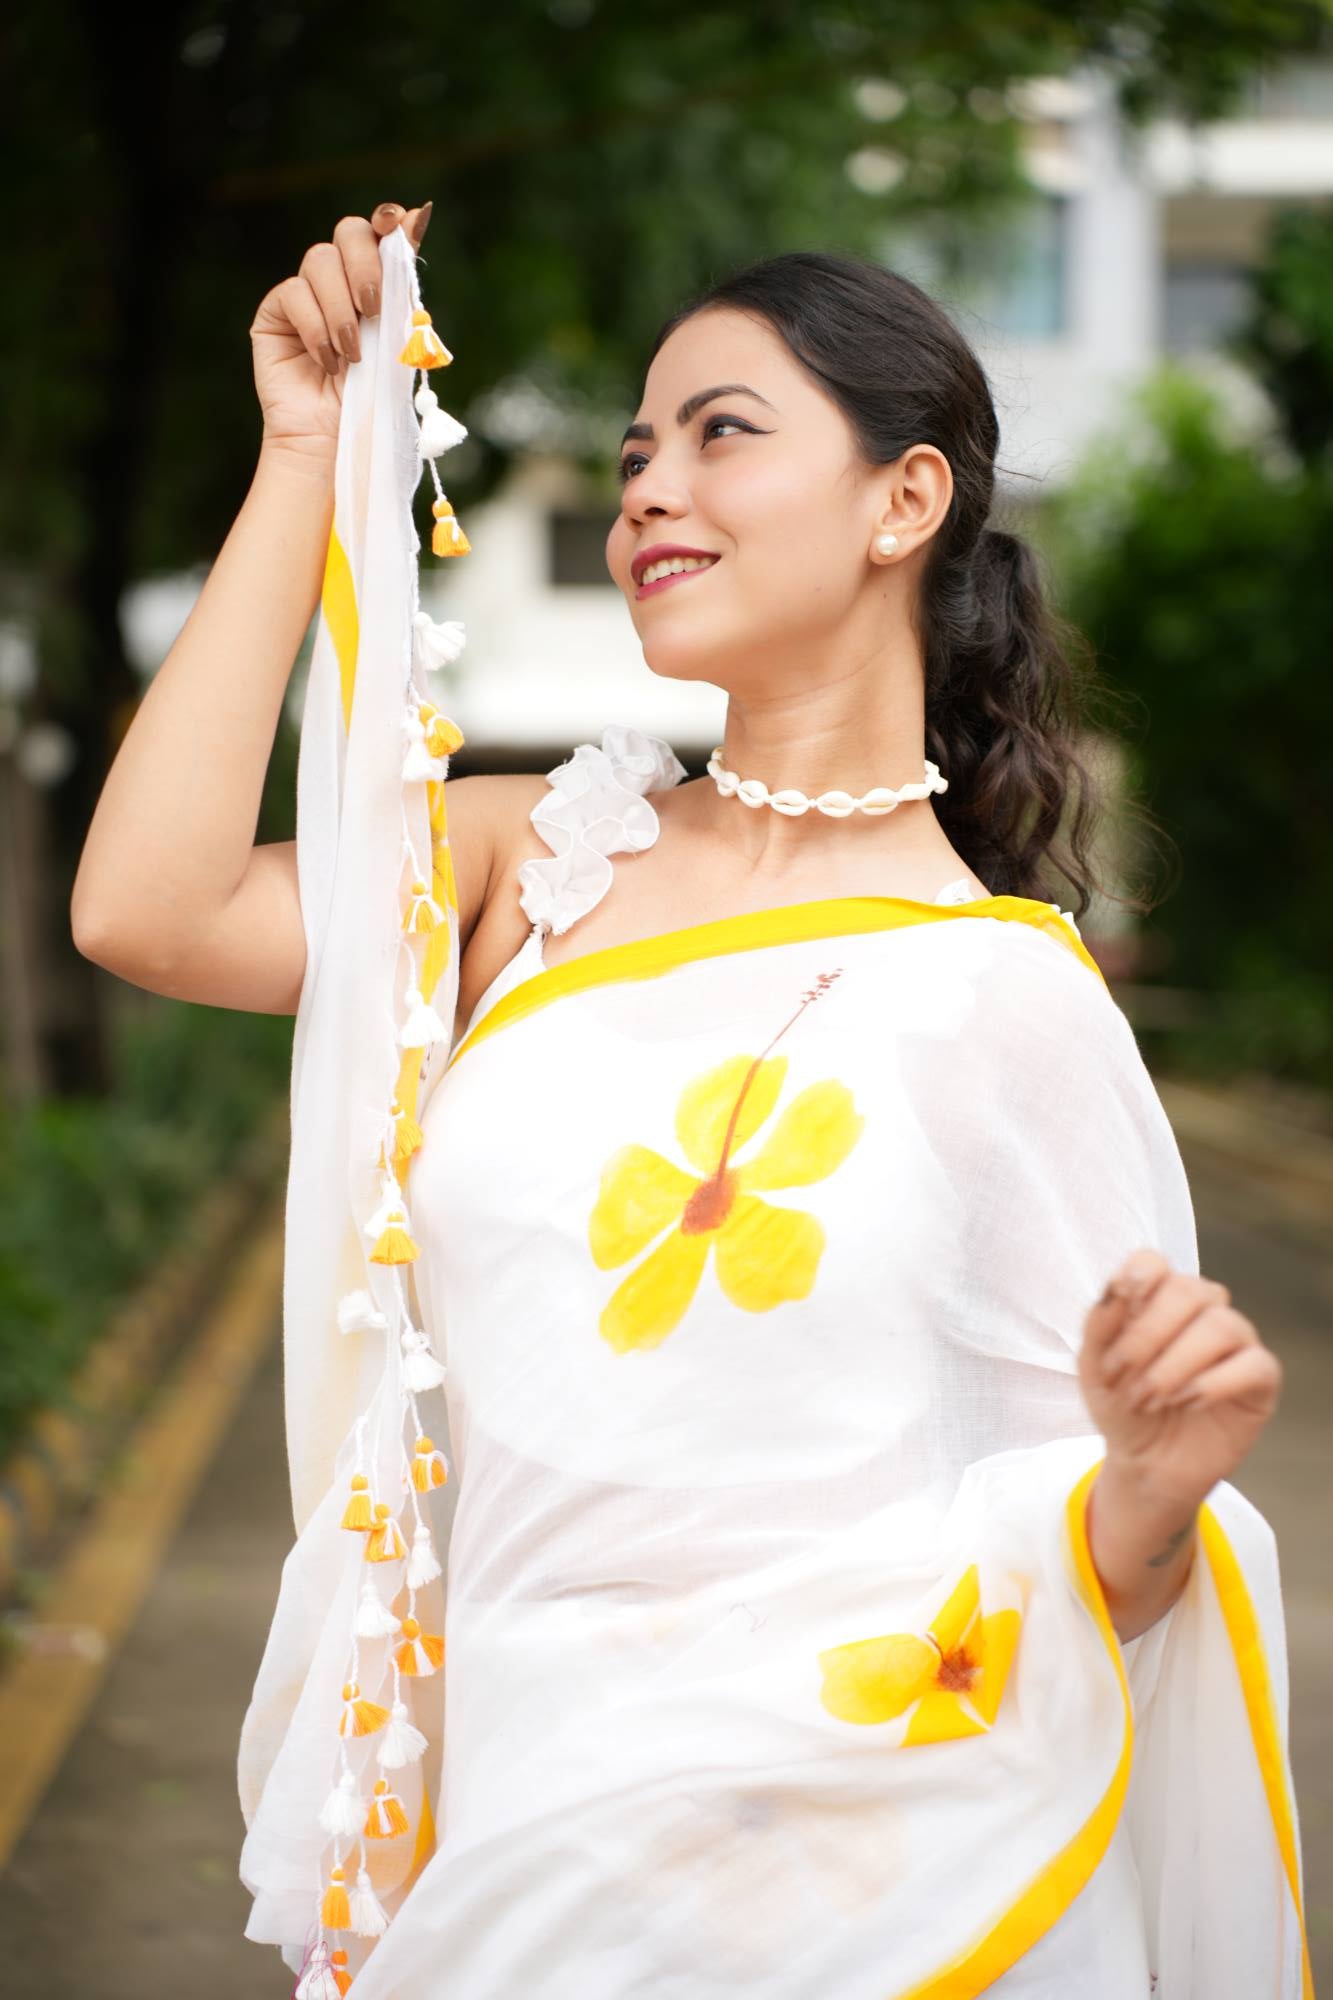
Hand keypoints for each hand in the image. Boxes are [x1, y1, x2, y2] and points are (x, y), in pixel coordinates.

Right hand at [250, 200, 431, 461]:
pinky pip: (294, 293)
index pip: (382, 234)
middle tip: (373, 308)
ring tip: (352, 356)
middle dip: (365, 264)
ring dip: (341, 310)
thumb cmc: (372, 402)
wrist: (335, 443)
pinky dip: (316, 328)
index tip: (401, 224)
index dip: (390, 220)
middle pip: (348, 232)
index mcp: (377, 285)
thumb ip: (404, 286)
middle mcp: (341, 282)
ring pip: (319, 260)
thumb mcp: (398, 342)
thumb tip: (417, 218)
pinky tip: (328, 362)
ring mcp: (307, 294)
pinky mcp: (276, 312)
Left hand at [1078, 1248, 1282, 1510]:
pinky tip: (1187, 1403)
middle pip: (1189, 1291)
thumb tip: (1116, 1288)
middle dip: (1149, 1336)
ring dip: (1176, 1365)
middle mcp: (1200, 1310)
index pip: (1154, 1262)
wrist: (1146, 1463)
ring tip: (1150, 1400)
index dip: (1138, 1277)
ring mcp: (1235, 1340)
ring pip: (1222, 1326)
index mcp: (1156, 1297)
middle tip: (1124, 1379)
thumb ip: (1099, 1326)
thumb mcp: (1095, 1370)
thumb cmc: (1121, 1405)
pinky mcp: (1260, 1377)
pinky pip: (1254, 1364)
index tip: (1121, 1305)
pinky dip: (1214, 1383)